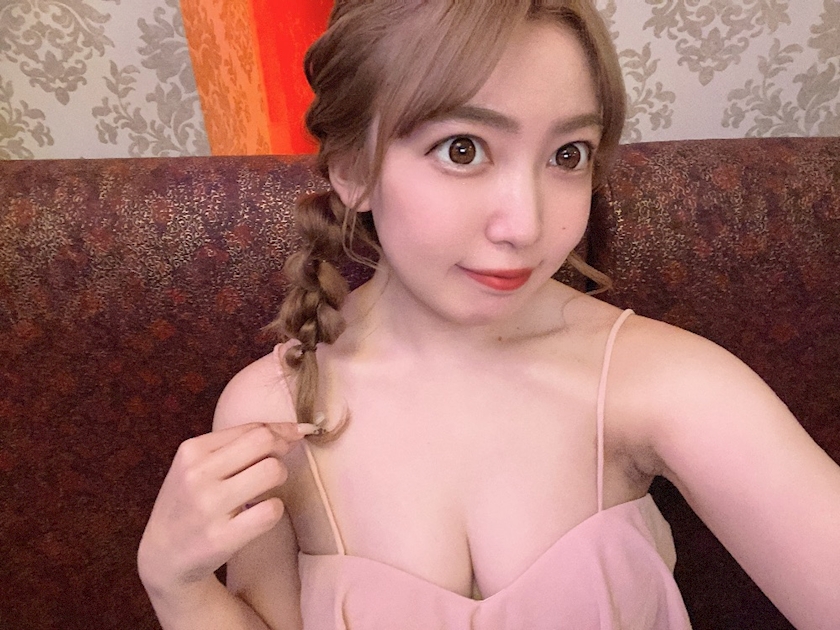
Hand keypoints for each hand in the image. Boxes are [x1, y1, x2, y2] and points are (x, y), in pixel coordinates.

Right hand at [137, 422, 315, 596]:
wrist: (163, 555)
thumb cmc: (189, 503)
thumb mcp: (196, 466)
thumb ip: (234, 444)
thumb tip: (291, 429)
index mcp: (192, 451)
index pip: (253, 428)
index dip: (281, 430)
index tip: (294, 435)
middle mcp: (198, 475)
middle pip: (264, 441)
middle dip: (283, 448)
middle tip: (280, 462)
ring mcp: (209, 506)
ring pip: (272, 471)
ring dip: (280, 477)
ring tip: (267, 488)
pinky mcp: (222, 537)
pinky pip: (270, 511)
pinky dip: (274, 509)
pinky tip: (261, 513)